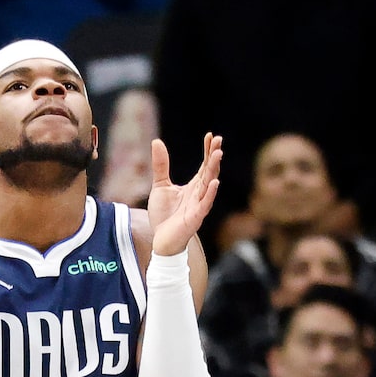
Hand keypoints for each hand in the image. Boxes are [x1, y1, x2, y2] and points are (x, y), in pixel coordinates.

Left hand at [147, 134, 220, 257]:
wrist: (160, 241)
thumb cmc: (164, 216)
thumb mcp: (160, 186)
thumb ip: (161, 166)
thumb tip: (157, 141)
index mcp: (194, 186)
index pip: (205, 165)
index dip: (208, 151)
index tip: (211, 135)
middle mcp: (199, 194)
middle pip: (210, 172)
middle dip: (214, 156)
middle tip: (218, 140)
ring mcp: (199, 206)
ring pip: (209, 185)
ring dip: (214, 170)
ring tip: (218, 154)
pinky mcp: (194, 218)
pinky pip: (205, 205)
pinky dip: (210, 194)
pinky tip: (215, 182)